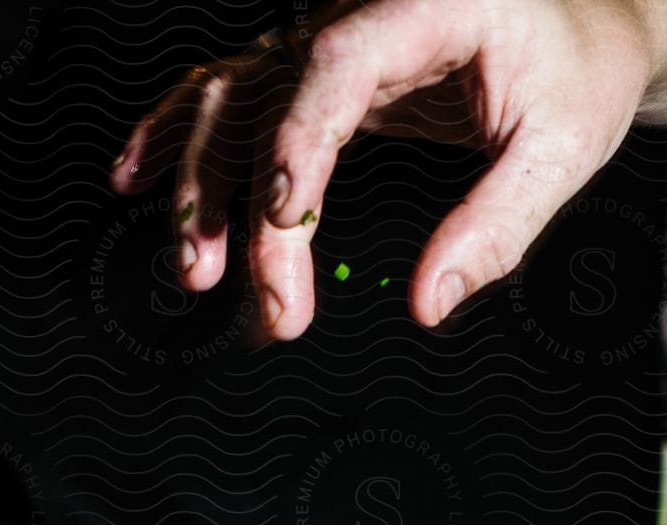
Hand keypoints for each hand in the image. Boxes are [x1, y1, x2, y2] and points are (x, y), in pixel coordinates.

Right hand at [111, 0, 666, 338]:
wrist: (583, 28)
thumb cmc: (577, 70)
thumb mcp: (563, 147)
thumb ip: (498, 226)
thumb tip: (430, 302)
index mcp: (424, 5)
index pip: (335, 65)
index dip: (297, 144)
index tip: (285, 218)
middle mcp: (357, 15)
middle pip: (265, 100)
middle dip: (244, 206)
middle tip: (266, 302)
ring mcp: (326, 43)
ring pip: (229, 101)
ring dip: (198, 188)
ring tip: (195, 273)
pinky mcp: (312, 77)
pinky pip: (227, 96)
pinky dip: (176, 137)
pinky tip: (134, 178)